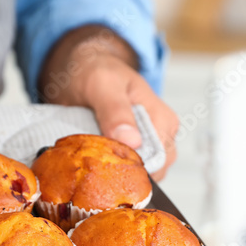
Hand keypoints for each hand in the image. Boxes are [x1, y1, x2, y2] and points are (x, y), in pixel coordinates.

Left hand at [38, 25, 177, 180]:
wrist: (82, 70)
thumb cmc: (97, 70)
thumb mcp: (103, 83)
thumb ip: (115, 110)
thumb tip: (132, 141)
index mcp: (163, 120)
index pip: (159, 160)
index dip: (135, 167)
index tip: (107, 165)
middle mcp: (160, 137)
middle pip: (151, 172)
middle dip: (124, 173)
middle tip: (94, 162)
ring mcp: (145, 147)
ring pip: (137, 175)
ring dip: (114, 173)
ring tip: (92, 159)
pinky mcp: (128, 153)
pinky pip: (124, 172)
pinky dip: (108, 170)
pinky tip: (94, 160)